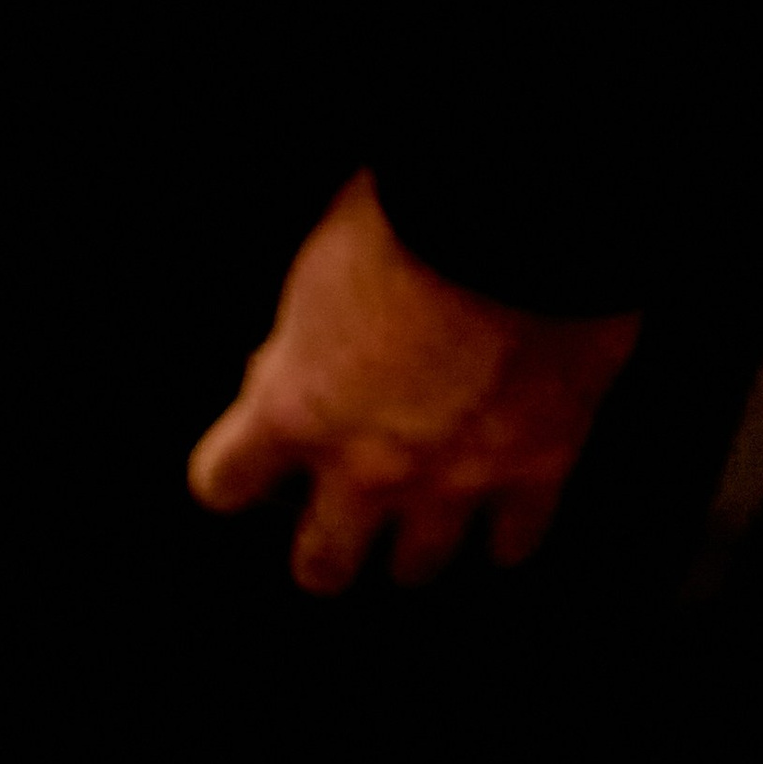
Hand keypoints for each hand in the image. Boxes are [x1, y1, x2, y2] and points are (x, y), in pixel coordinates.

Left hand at [187, 170, 638, 592]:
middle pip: (321, 564)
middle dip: (325, 551)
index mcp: (296, 406)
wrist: (530, 196)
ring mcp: (453, 479)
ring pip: (417, 566)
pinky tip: (506, 522)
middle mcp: (366, 466)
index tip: (250, 463)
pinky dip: (508, 534)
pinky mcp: (538, 466)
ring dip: (415, 548)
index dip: (236, 473)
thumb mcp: (321, 260)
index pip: (224, 482)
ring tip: (425, 525)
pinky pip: (514, 541)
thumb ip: (303, 336)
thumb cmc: (417, 201)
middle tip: (336, 530)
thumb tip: (290, 362)